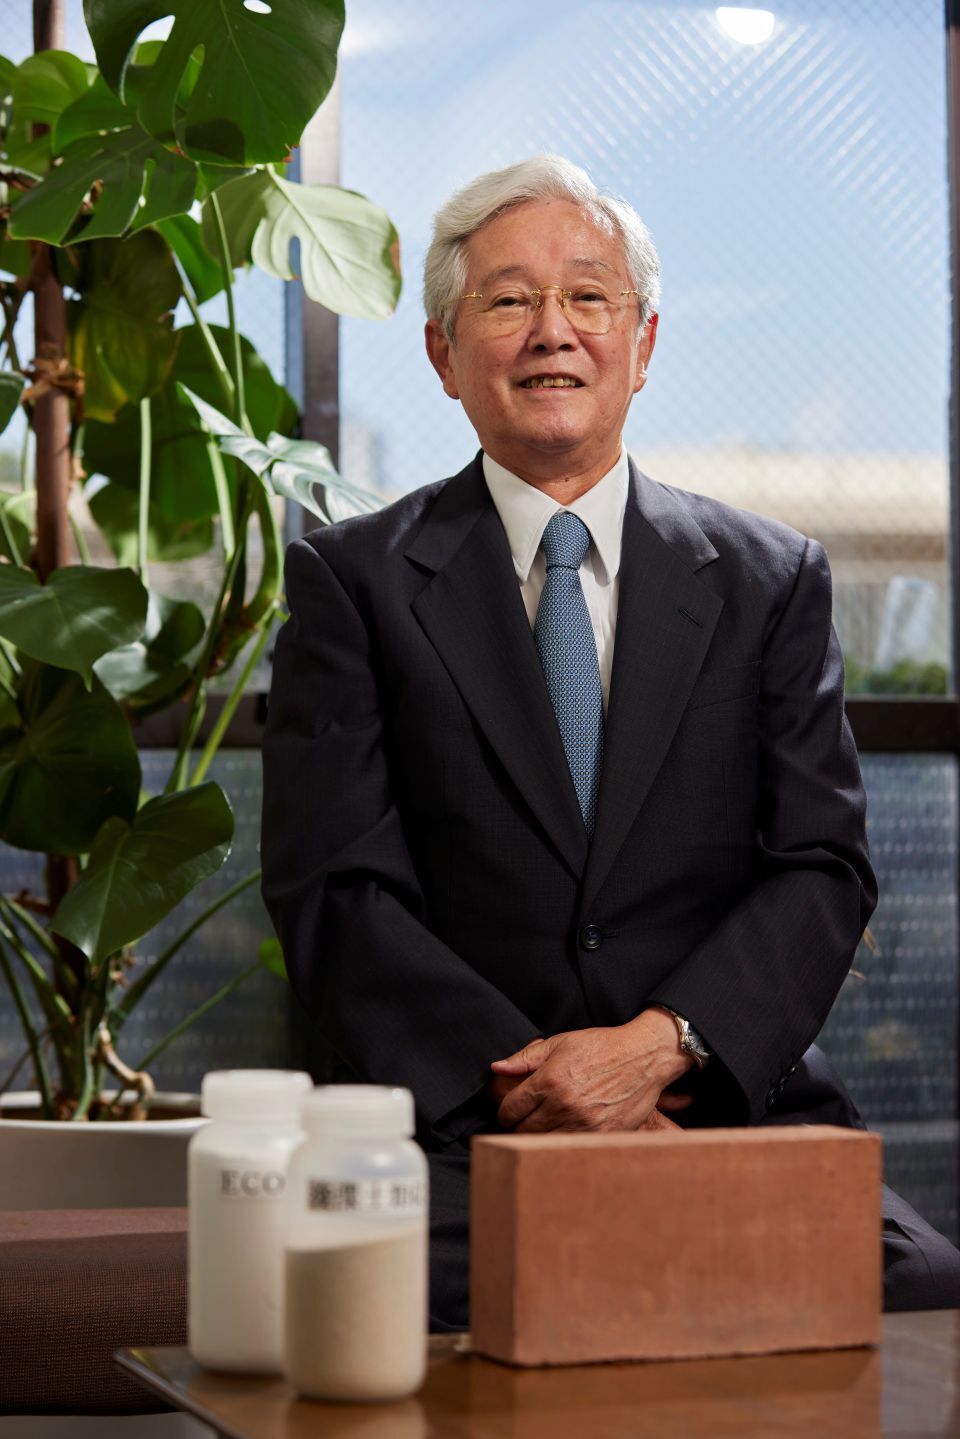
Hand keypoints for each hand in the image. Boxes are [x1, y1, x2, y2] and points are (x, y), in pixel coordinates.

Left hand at [489, 1009, 693, 1132]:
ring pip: (544, 1144)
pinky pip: (570, 1149)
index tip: (511, 1110)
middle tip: (527, 1118)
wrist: (643, 1057)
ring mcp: (584, 1124)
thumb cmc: (601, 1047)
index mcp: (549, 1081)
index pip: (510, 1109)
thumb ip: (525, 1058)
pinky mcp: (602, 1136)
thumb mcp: (560, 1043)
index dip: (506, 1111)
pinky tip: (566, 1131)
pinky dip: (563, 1144)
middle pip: (524, 1130)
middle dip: (520, 1124)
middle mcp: (564, 1105)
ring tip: (546, 1125)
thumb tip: (497, 1068)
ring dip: (540, 1137)